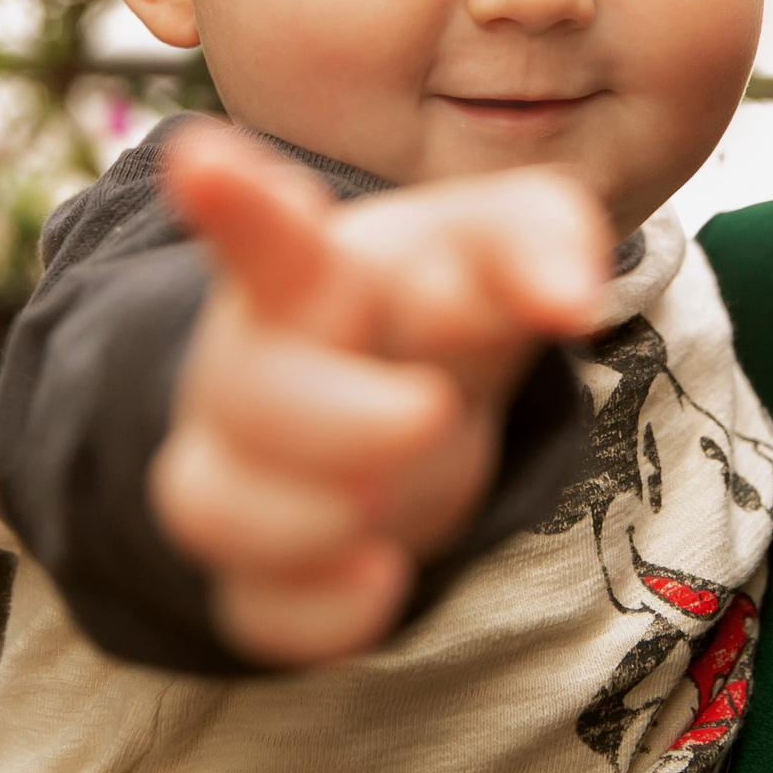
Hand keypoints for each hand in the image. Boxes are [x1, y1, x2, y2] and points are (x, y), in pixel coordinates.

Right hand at [149, 123, 610, 666]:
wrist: (402, 385)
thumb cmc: (443, 294)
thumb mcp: (501, 239)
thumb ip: (544, 238)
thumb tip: (573, 300)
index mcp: (315, 270)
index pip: (268, 234)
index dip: (235, 202)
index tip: (200, 158)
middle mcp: (253, 362)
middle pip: (245, 392)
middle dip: (341, 420)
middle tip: (430, 413)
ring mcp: (238, 463)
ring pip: (211, 506)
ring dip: (311, 519)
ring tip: (386, 505)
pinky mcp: (256, 561)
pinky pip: (253, 607)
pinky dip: (318, 614)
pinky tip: (379, 582)